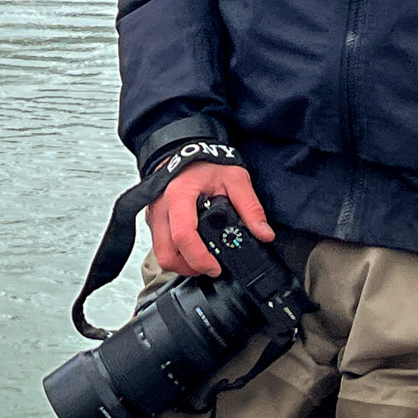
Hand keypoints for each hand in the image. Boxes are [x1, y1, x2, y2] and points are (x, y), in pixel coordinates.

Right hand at [145, 163, 272, 277]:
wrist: (184, 149)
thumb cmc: (206, 162)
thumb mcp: (234, 178)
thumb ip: (250, 207)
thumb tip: (264, 233)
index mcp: (179, 195)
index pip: (183, 235)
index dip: (199, 258)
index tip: (215, 267)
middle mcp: (161, 208)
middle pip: (166, 253)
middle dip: (188, 268)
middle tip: (210, 267)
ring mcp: (153, 215)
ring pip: (161, 255)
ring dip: (182, 264)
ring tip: (203, 259)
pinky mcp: (153, 220)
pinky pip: (160, 247)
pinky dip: (176, 254)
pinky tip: (193, 248)